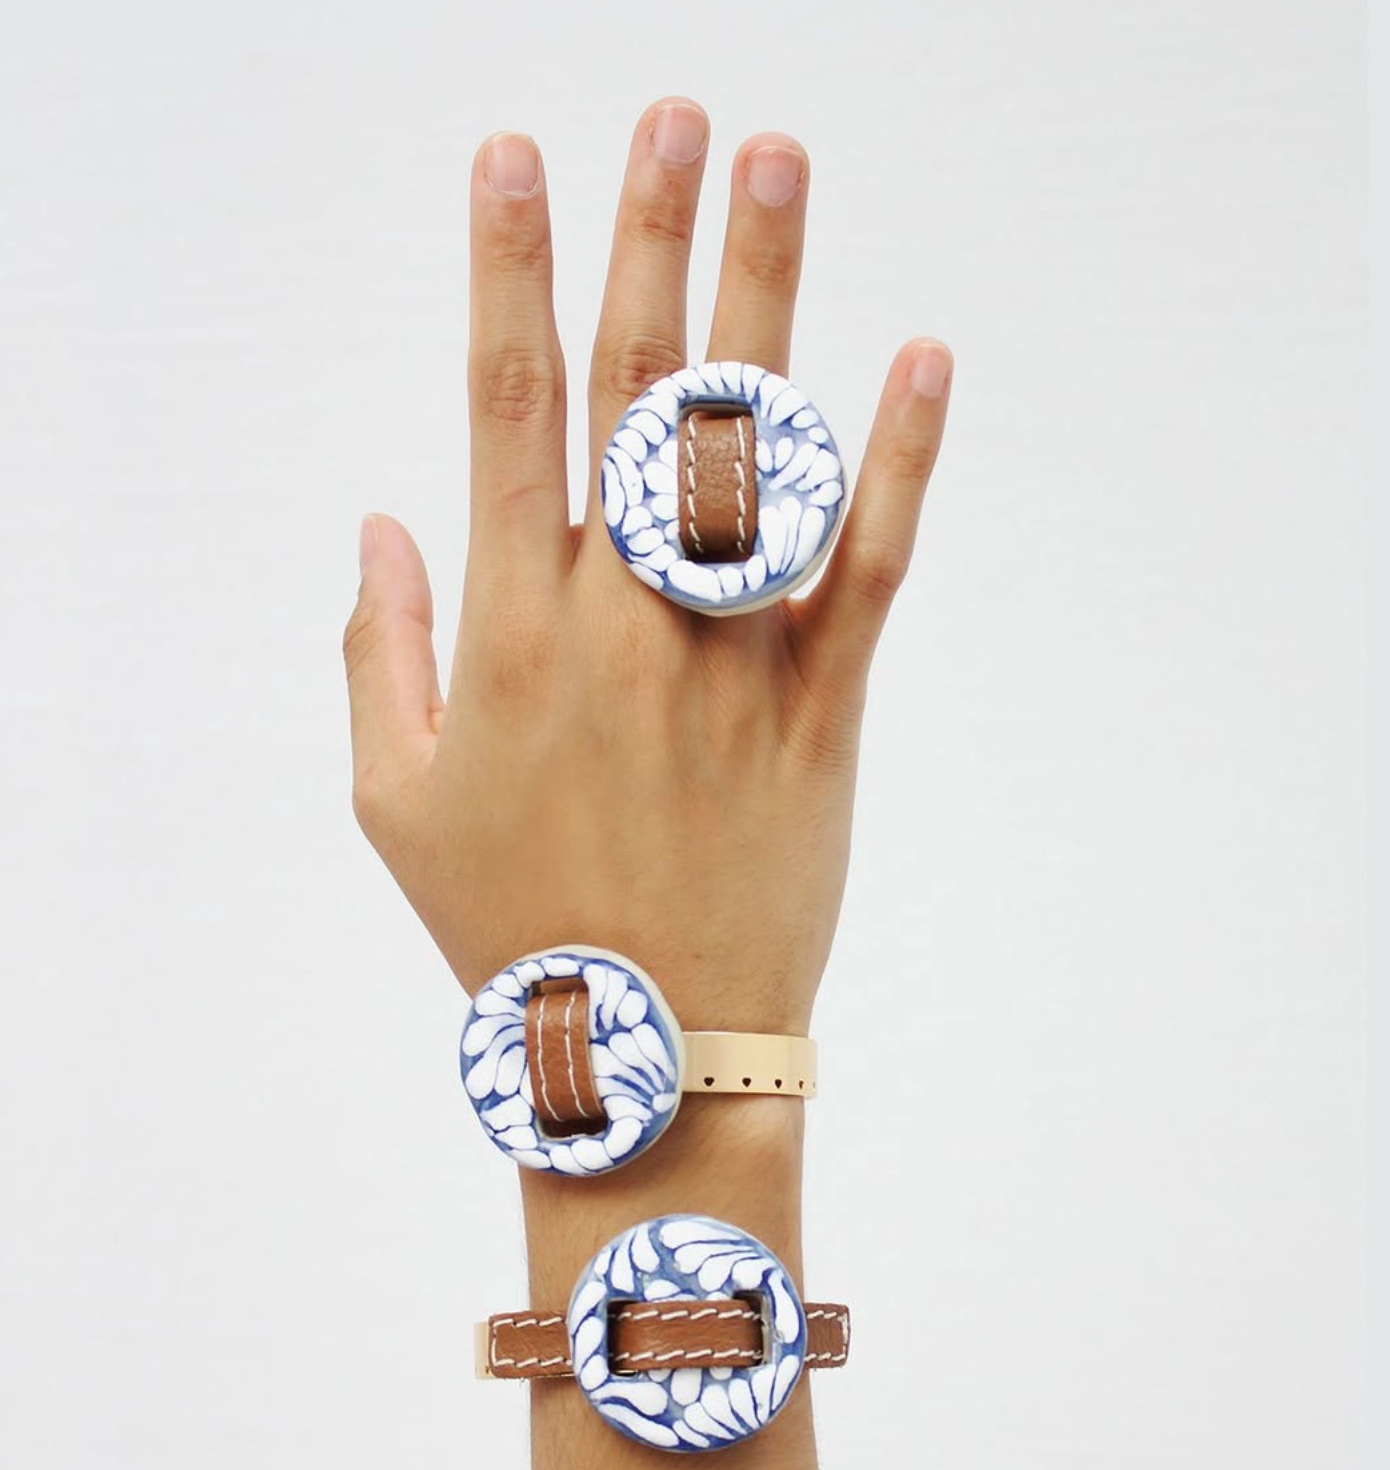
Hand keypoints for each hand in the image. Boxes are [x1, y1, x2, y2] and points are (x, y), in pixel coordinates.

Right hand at [343, 98, 951, 1038]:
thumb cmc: (511, 925)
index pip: (503, 410)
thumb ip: (382, 653)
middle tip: (673, 112)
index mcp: (510, 633)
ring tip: (777, 161)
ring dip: (765, 297)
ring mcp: (729, 659)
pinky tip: (920, 356)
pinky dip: (897, 464)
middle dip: (647, 240)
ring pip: (748, 453)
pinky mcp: (822, 708)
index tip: (515, 156)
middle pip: (632, 395)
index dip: (507, 273)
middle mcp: (620, 622)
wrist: (651, 1047)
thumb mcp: (395, 803)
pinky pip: (865, 568)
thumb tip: (376, 520)